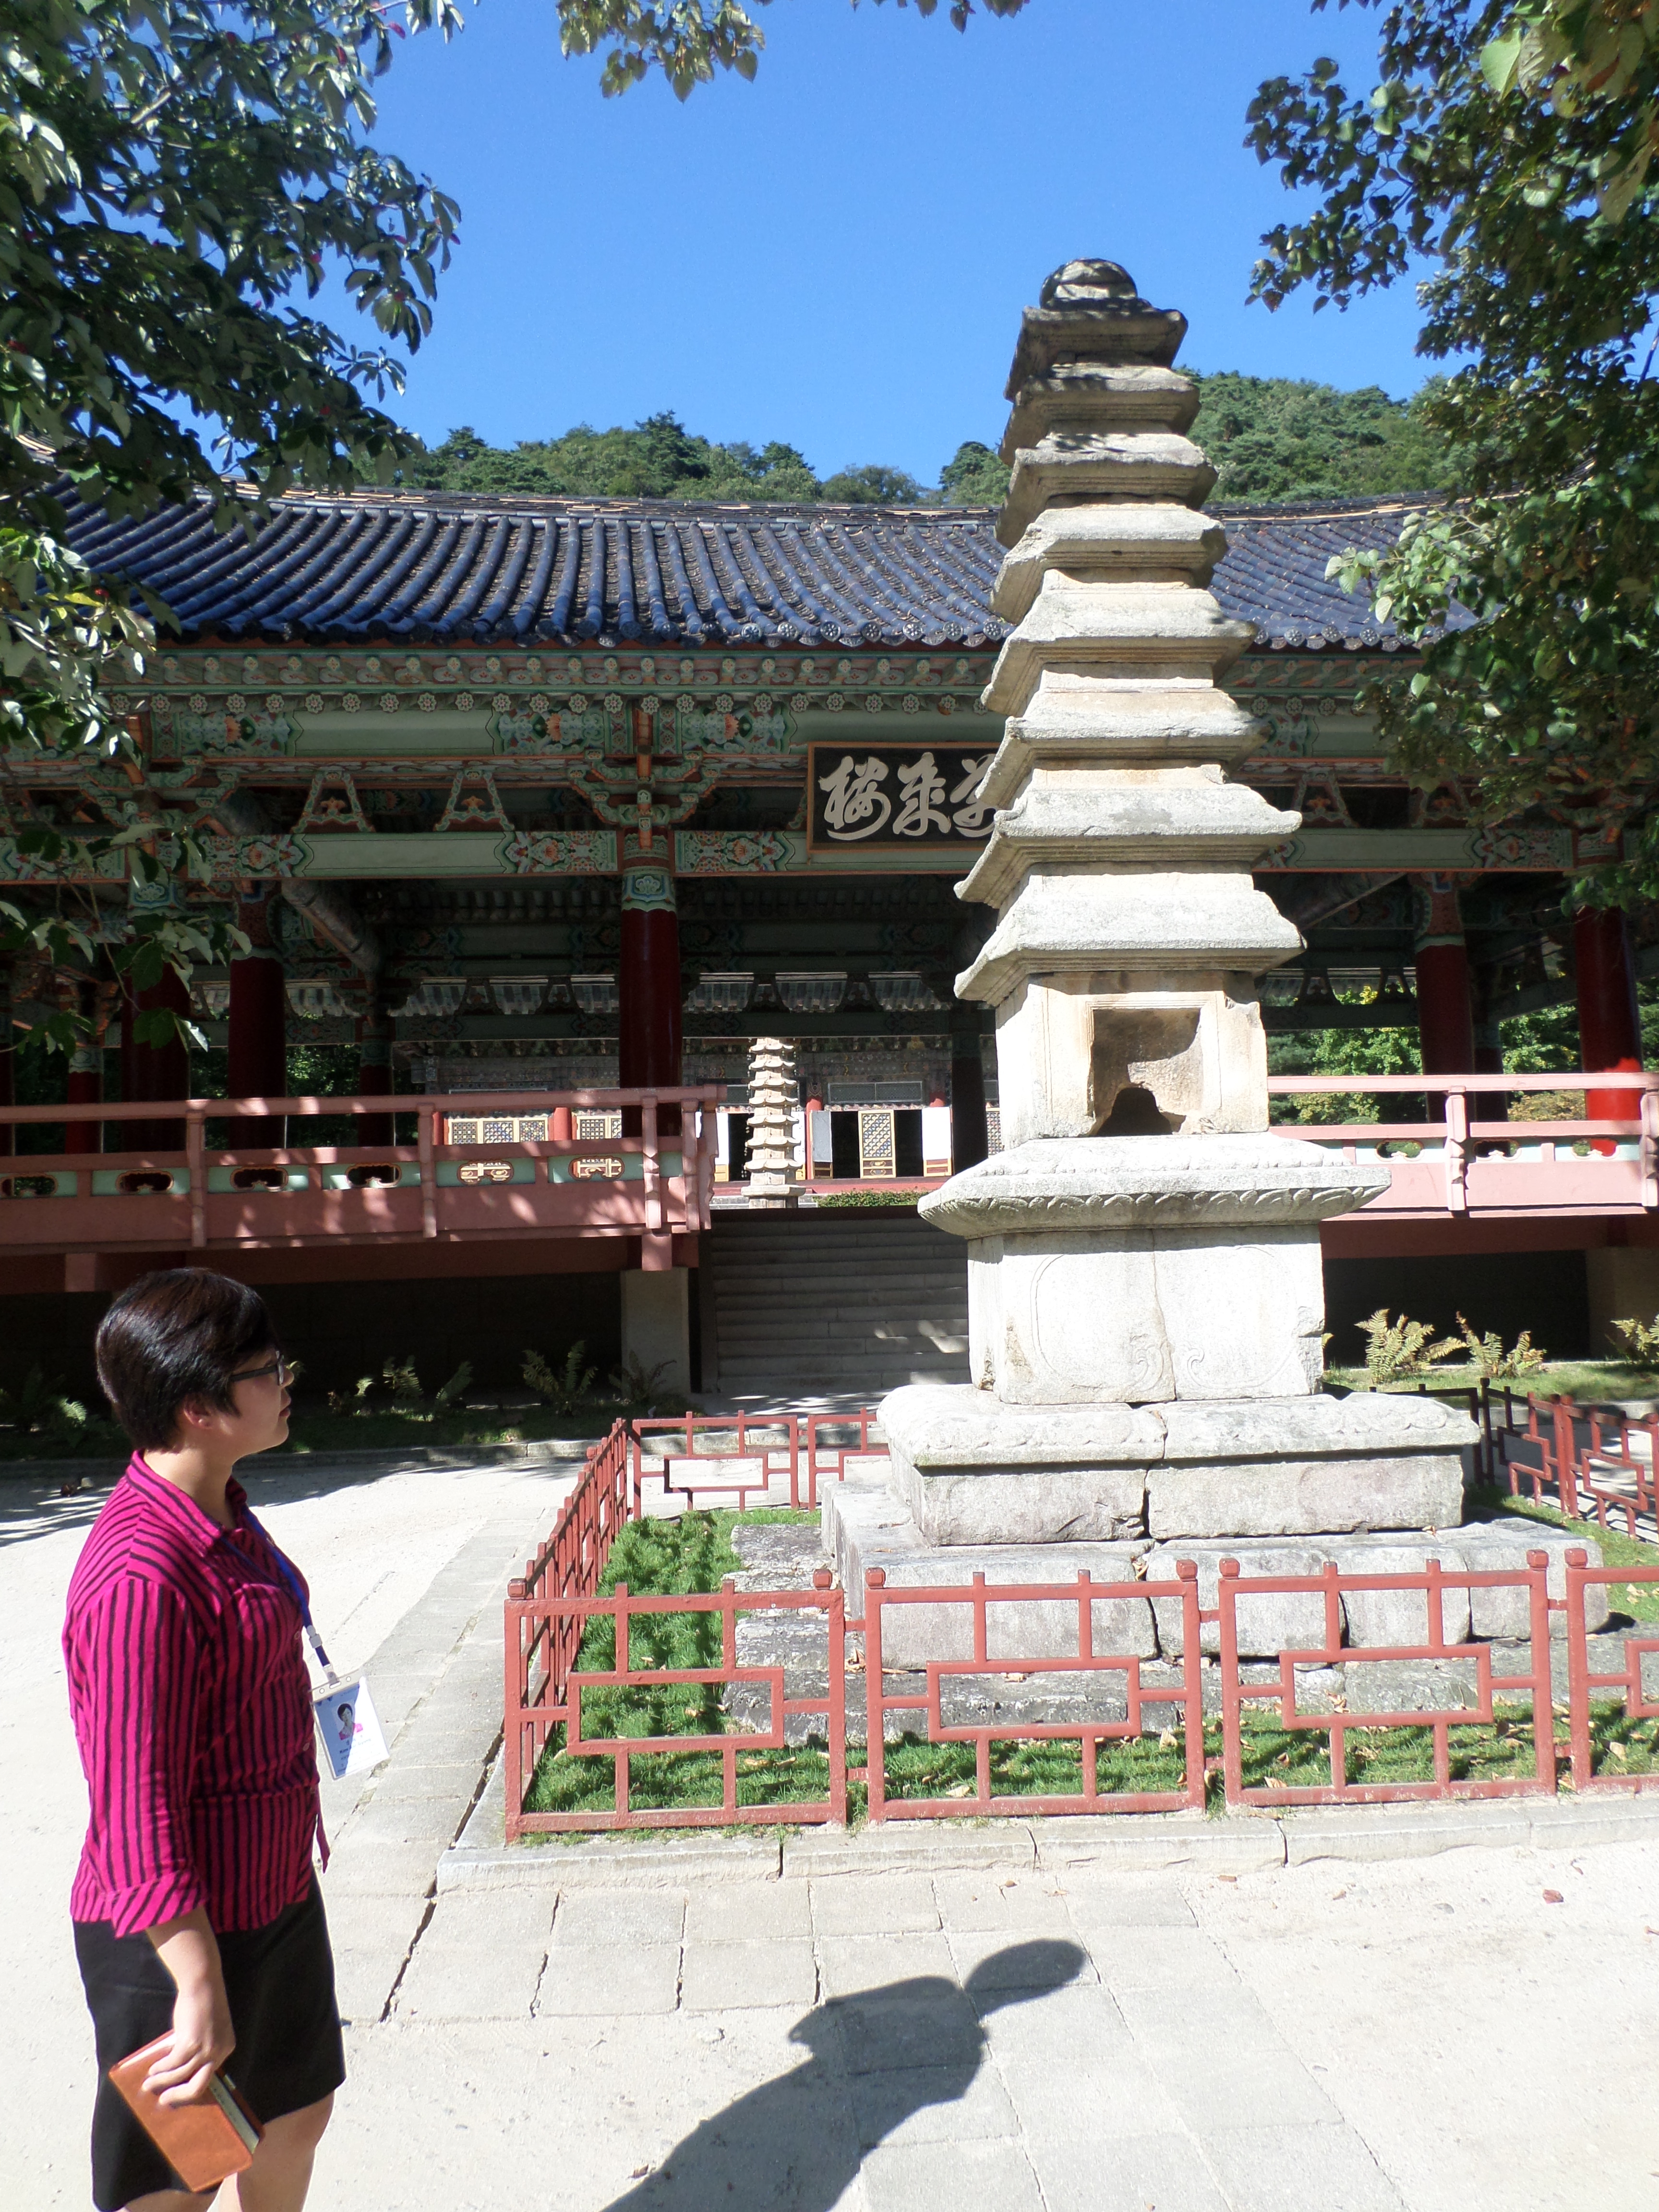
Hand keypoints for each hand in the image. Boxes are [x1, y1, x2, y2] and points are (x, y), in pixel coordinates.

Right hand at [144, 1971, 235, 2106]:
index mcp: (226, 2048)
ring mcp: (206, 2049)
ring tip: (148, 2083)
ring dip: (162, 2082)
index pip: (208, 2078)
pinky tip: (152, 2069)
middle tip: (163, 2101)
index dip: (189, 2088)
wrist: (202, 1982)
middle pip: (198, 2086)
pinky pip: (172, 2064)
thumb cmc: (202, 2003)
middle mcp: (219, 2052)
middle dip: (177, 2095)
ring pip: (180, 2076)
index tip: (176, 2094)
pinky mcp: (191, 2044)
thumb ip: (199, 2049)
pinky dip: (160, 2069)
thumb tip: (179, 2069)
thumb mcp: (208, 2030)